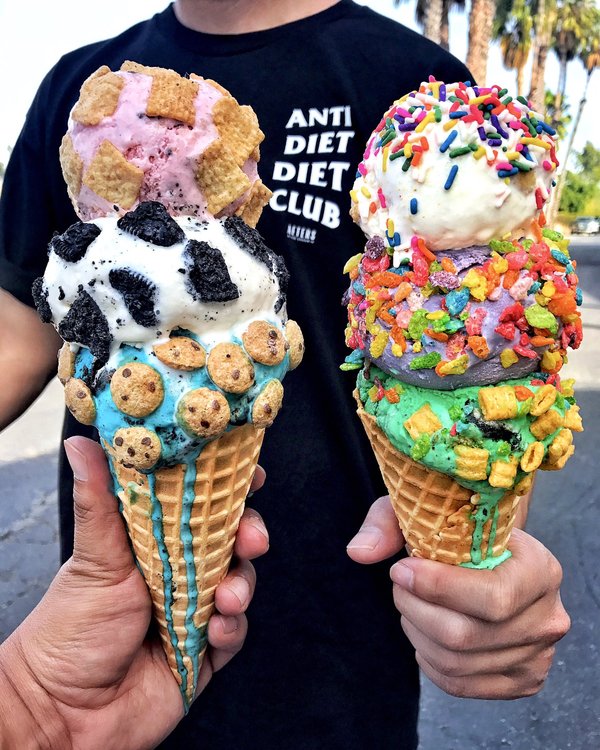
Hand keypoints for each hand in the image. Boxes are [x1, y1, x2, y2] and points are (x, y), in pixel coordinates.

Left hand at [0, 437, 267, 749]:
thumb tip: (78, 441)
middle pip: (231, 541)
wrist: (64, 713)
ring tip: (225, 598)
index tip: (252, 473)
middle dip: (249, 534)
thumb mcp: (94, 558)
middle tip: (252, 537)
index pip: (200, 506)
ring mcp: (194, 612)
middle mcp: (179, 573)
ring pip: (240, 583)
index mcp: (154, 543)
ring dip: (241, 585)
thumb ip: (99, 500)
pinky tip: (214, 630)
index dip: (230, 489)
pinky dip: (231, 628)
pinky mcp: (205, 652)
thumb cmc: (70, 628)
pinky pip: (235, 632)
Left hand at [347, 496, 569, 699]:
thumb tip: (358, 552)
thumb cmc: (462, 528)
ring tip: (409, 604)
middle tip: (399, 586)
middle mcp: (548, 617)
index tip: (400, 569)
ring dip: (416, 633)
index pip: (491, 597)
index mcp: (541, 569)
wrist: (496, 552)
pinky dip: (429, 660)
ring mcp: (537, 655)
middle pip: (465, 636)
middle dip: (415, 609)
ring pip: (457, 662)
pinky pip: (460, 684)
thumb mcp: (428, 507)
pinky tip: (423, 631)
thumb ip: (389, 523)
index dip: (436, 588)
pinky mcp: (521, 681)